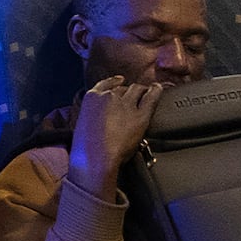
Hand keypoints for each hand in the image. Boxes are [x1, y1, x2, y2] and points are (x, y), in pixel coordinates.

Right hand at [67, 77, 163, 199]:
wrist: (95, 159)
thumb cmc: (86, 149)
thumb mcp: (83, 125)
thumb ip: (92, 116)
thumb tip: (100, 118)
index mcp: (92, 98)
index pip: (106, 84)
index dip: (115, 82)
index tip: (120, 81)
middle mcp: (109, 97)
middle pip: (123, 88)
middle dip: (129, 91)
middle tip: (134, 97)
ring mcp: (126, 105)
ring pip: (137, 90)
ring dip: (142, 91)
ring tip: (148, 92)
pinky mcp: (140, 116)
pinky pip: (151, 98)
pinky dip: (156, 91)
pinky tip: (158, 89)